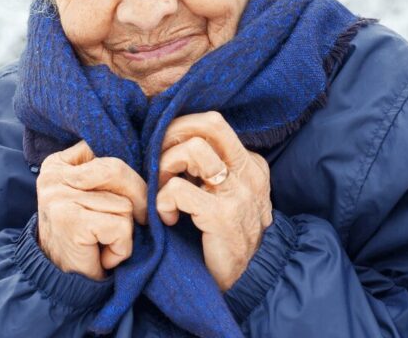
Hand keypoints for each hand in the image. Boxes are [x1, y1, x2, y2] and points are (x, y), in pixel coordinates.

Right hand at [36, 140, 147, 280]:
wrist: (61, 283)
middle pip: (117, 170)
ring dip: (125, 230)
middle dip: (137, 198)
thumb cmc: (84, 237)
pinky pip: (120, 226)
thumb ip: (108, 174)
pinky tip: (104, 255)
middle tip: (136, 222)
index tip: (126, 199)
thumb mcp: (91, 196)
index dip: (128, 176)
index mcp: (57, 164)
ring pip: (124, 202)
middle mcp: (53, 177)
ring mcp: (59, 198)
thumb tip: (151, 160)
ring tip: (105, 242)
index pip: (107, 150)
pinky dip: (121, 247)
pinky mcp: (71, 222)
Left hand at [156, 111, 272, 290]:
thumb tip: (166, 142)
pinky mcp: (223, 215)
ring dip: (165, 167)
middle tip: (158, 161)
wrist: (244, 285)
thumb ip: (204, 170)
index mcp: (250, 164)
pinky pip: (178, 189)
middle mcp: (249, 173)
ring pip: (193, 149)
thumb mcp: (220, 196)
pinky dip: (162, 201)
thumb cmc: (221, 239)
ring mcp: (239, 193)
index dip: (180, 131)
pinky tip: (166, 218)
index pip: (212, 124)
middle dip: (173, 134)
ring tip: (162, 191)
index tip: (163, 152)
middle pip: (209, 122)